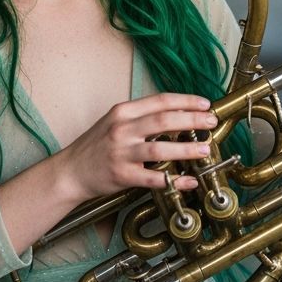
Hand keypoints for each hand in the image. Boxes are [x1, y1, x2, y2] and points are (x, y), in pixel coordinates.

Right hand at [58, 92, 216, 200]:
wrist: (71, 171)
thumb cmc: (96, 146)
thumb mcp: (115, 122)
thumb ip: (141, 117)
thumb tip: (176, 114)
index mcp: (123, 111)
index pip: (160, 100)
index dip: (186, 101)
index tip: (205, 104)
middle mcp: (122, 129)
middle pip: (164, 120)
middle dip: (193, 120)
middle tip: (211, 122)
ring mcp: (122, 152)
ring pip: (161, 147)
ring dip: (187, 148)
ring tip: (204, 149)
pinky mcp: (122, 175)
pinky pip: (154, 178)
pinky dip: (174, 179)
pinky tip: (189, 180)